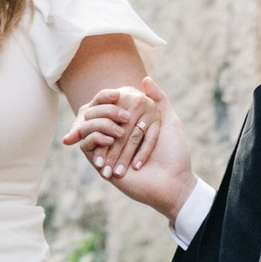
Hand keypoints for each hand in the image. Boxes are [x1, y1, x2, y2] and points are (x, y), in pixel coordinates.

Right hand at [67, 81, 196, 223]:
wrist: (173, 182)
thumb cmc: (174, 153)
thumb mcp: (169, 122)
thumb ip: (159, 99)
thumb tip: (145, 79)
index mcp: (129, 122)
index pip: (109, 101)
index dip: (108, 96)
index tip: (117, 94)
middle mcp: (115, 133)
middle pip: (96, 112)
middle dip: (106, 111)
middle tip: (124, 117)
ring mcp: (106, 148)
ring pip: (87, 126)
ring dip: (103, 125)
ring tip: (120, 134)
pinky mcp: (100, 162)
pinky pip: (86, 144)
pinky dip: (96, 138)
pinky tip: (111, 141)